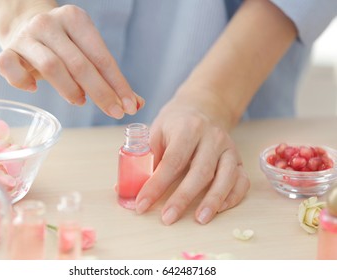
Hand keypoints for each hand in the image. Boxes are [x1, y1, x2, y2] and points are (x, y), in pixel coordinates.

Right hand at [0, 4, 142, 117]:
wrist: (25, 25)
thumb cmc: (65, 45)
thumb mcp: (89, 53)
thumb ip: (111, 78)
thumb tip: (136, 104)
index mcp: (76, 19)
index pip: (102, 57)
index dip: (118, 84)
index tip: (129, 106)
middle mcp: (50, 23)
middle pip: (79, 64)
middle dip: (101, 93)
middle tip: (114, 112)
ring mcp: (26, 36)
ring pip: (51, 67)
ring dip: (69, 90)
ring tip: (80, 100)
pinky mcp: (6, 50)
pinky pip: (9, 67)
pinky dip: (22, 82)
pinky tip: (34, 88)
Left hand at [135, 95, 249, 224]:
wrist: (203, 108)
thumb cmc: (176, 123)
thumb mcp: (157, 132)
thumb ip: (145, 159)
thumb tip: (124, 189)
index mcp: (188, 128)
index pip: (172, 160)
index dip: (156, 185)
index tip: (142, 204)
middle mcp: (212, 137)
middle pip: (200, 171)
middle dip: (183, 197)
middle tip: (167, 218)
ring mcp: (229, 148)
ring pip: (226, 177)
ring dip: (213, 200)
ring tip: (200, 219)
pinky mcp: (238, 159)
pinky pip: (241, 180)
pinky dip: (233, 197)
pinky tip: (220, 209)